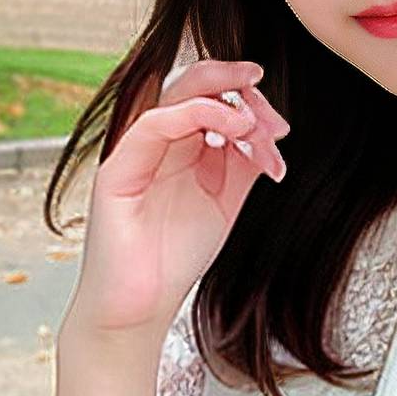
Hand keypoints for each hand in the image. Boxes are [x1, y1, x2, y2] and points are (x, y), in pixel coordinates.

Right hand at [66, 57, 291, 343]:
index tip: (279, 126)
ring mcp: (133, 154)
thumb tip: (272, 132)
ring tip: (253, 126)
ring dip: (222, 100)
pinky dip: (194, 116)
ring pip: (174, 96)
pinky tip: (231, 131)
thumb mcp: (225, 203)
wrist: (139, 309)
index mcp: (177, 147)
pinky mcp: (117, 172)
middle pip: (191, 87)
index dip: (246, 103)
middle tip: (268, 104)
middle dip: (235, 86)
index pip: (209, 100)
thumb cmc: (174, 259)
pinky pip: (153, 125)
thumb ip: (243, 165)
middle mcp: (154, 143)